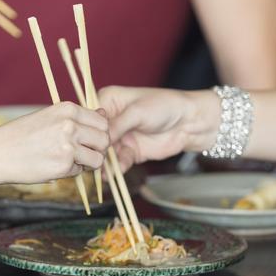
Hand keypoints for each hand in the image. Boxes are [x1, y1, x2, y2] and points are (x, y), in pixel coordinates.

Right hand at [0, 102, 108, 184]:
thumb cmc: (21, 135)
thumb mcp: (49, 117)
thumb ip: (77, 118)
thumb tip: (105, 114)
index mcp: (68, 109)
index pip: (102, 121)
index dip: (98, 133)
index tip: (87, 140)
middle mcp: (71, 124)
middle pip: (104, 139)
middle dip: (97, 149)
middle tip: (82, 153)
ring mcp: (68, 145)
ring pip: (98, 158)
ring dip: (88, 163)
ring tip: (70, 161)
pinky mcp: (63, 165)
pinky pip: (80, 171)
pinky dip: (71, 172)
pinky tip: (54, 166)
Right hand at [98, 86, 220, 170]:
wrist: (190, 123)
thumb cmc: (164, 107)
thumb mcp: (137, 112)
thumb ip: (116, 126)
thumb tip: (98, 139)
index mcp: (108, 101)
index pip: (88, 116)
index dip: (86, 130)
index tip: (85, 142)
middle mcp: (111, 120)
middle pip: (94, 138)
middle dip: (94, 149)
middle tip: (93, 159)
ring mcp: (120, 137)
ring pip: (104, 153)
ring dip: (103, 163)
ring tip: (101, 172)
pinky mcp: (130, 152)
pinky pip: (118, 163)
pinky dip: (116, 169)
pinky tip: (114, 174)